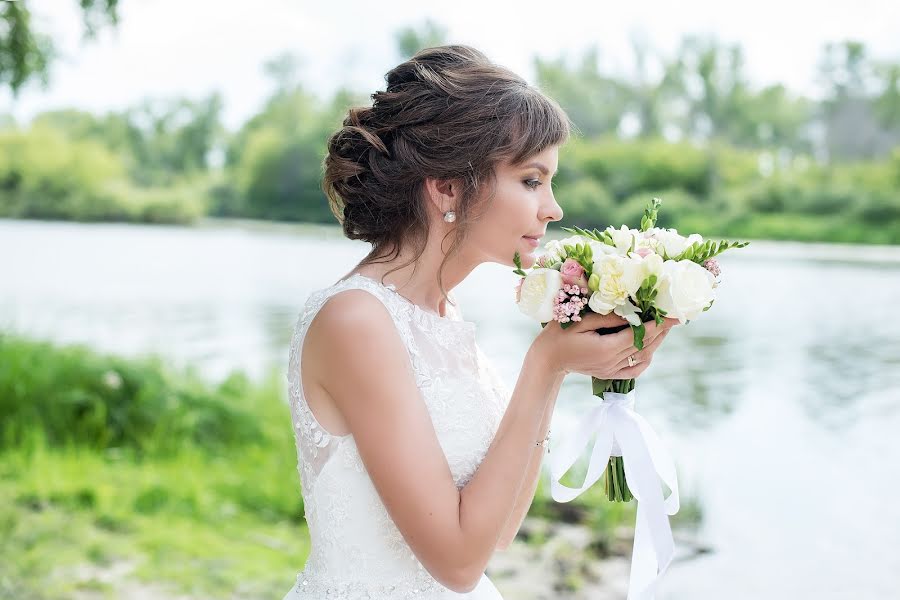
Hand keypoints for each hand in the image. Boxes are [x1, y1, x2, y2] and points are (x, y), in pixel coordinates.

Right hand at [530, 312, 679, 379]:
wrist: (548, 360)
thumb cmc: (559, 334)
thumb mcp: (581, 320)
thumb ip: (607, 318)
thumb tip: (631, 312)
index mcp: (607, 348)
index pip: (640, 334)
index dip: (658, 323)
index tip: (672, 314)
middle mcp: (612, 362)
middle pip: (644, 346)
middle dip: (661, 331)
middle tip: (675, 316)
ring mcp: (611, 370)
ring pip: (642, 357)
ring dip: (656, 343)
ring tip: (666, 328)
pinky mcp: (609, 374)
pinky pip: (634, 370)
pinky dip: (646, 359)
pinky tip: (650, 349)